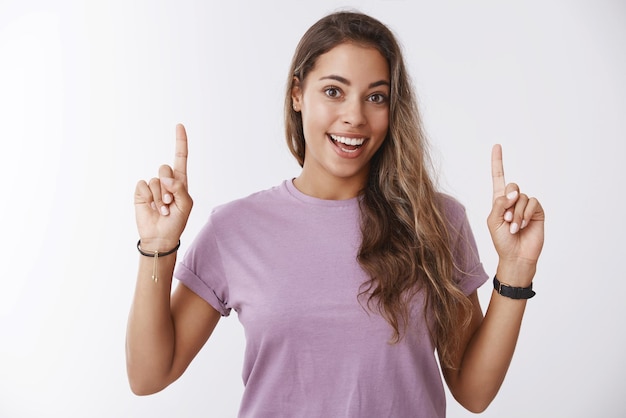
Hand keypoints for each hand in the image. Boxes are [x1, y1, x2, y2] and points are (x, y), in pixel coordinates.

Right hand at [134, 124, 192, 249]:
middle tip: (170, 203)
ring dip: (160, 198)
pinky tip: (151, 208)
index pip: (180, 158)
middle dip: (169, 187)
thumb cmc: (176, 222)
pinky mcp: (141, 193)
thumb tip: (166, 177)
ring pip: (155, 181)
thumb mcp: (186, 205)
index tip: (179, 126)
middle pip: (165, 168)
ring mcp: (153, 187)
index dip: (180, 141)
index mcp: (180, 182)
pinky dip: (149, 198)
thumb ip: (180, 188)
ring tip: (163, 209)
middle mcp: (166, 181)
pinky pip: (144, 186)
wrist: (160, 236)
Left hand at [487, 145, 543, 283]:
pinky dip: (526, 214)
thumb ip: (499, 204)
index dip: (498, 162)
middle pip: (512, 185)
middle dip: (508, 202)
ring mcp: (526, 205)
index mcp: (499, 201)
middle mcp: (513, 200)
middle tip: (507, 219)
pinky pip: (532, 202)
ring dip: (516, 213)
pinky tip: (523, 225)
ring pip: (522, 196)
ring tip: (514, 227)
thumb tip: (513, 192)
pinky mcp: (537, 211)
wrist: (516, 256)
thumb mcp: (493, 221)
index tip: (497, 146)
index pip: (499, 177)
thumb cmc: (502, 240)